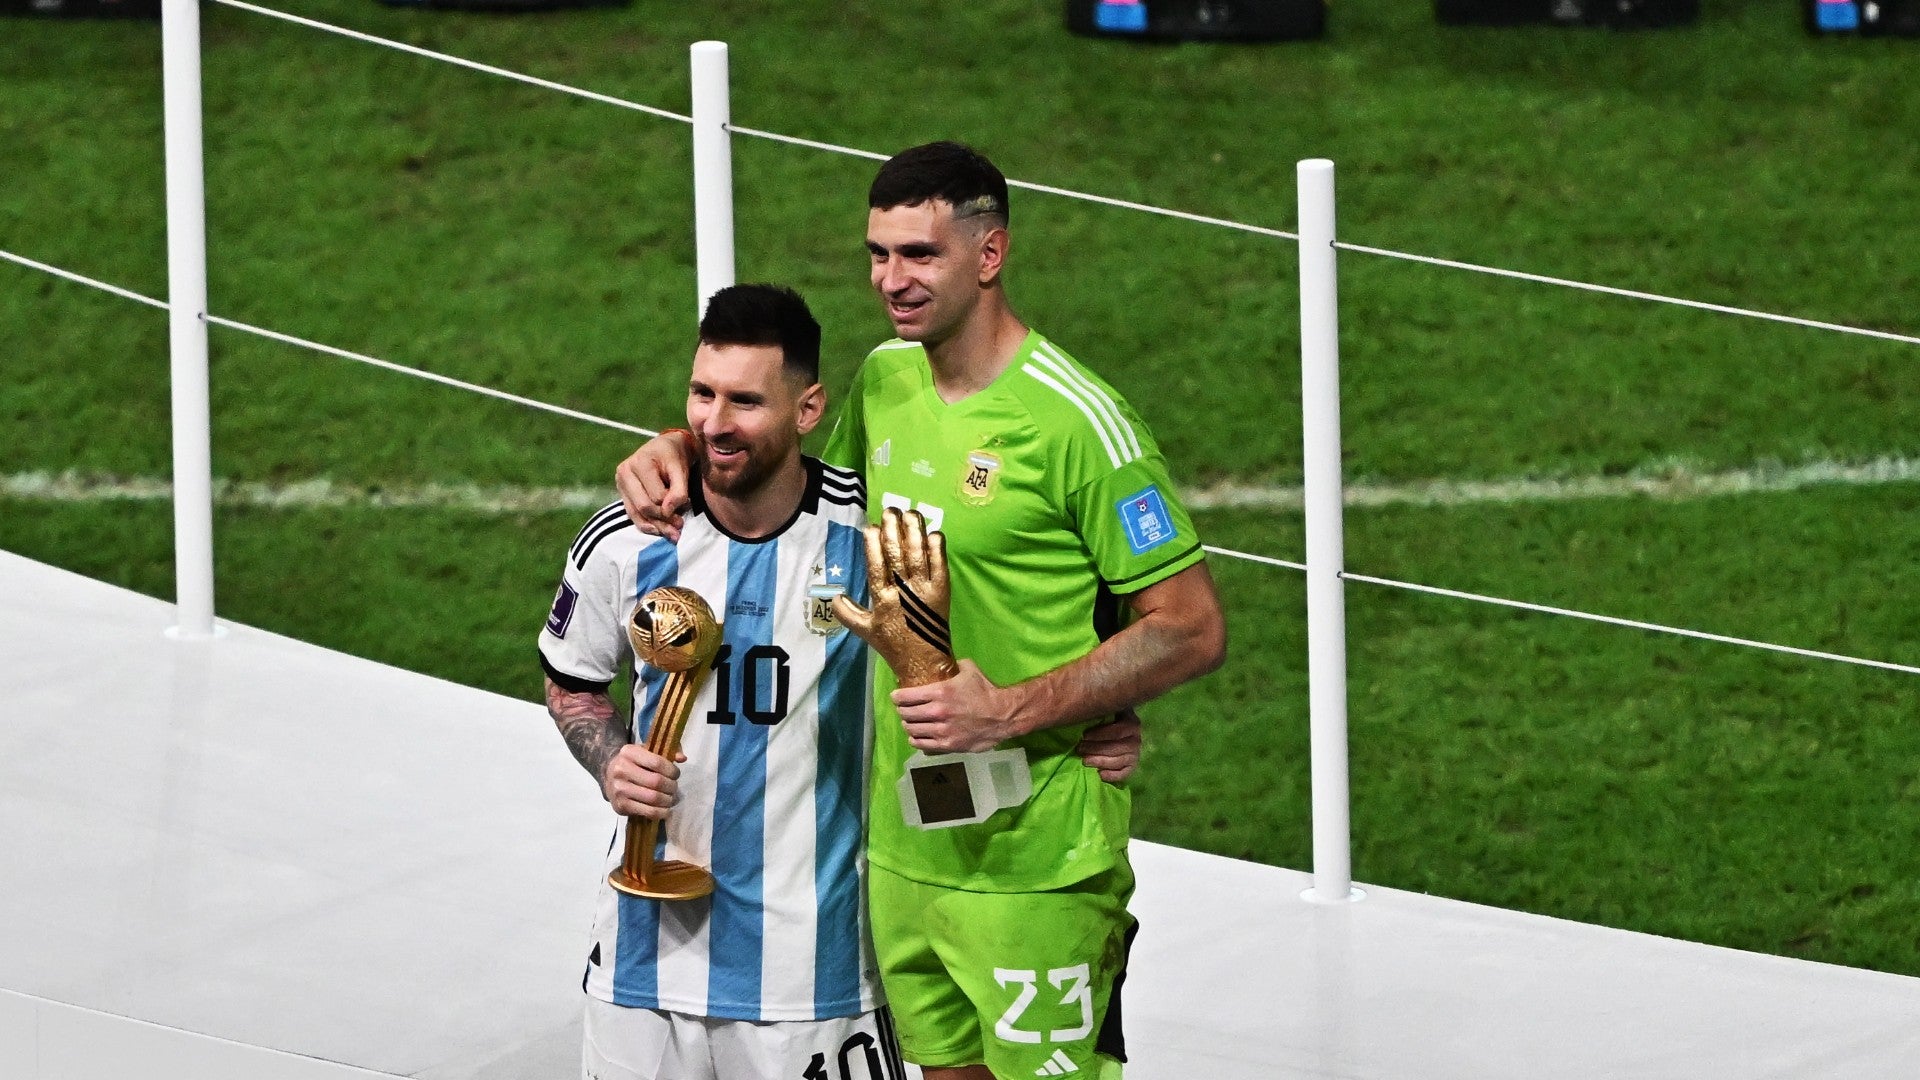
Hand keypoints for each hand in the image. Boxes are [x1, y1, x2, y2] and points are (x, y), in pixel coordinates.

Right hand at [601, 743, 684, 819]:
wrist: (608, 776)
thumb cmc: (634, 762)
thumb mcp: (647, 751)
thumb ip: (667, 752)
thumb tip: (682, 758)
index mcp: (629, 752)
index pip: (657, 762)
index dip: (671, 770)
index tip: (676, 774)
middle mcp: (621, 770)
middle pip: (656, 782)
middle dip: (671, 786)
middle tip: (674, 788)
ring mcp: (619, 789)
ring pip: (653, 798)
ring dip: (668, 800)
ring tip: (671, 799)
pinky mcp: (620, 806)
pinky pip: (647, 811)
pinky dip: (661, 813)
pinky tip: (666, 810)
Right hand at [616, 431, 695, 541]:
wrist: (665, 447)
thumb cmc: (675, 456)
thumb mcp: (681, 469)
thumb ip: (678, 490)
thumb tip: (669, 511)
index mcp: (640, 463)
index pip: (656, 496)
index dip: (673, 506)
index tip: (688, 506)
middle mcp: (625, 472)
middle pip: (643, 506)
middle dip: (663, 520)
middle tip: (680, 527)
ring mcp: (621, 483)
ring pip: (636, 513)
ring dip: (655, 526)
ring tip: (672, 534)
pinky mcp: (622, 492)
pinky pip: (631, 513)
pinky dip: (646, 524)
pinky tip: (658, 530)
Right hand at [832, 508, 959, 688]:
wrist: (924, 661)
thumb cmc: (893, 644)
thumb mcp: (865, 630)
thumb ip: (847, 613)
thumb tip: (832, 595)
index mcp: (883, 599)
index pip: (877, 566)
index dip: (873, 545)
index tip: (870, 526)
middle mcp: (904, 592)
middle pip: (898, 555)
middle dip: (894, 530)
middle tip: (891, 510)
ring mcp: (925, 590)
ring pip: (919, 555)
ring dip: (915, 532)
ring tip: (911, 512)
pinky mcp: (942, 590)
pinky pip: (940, 565)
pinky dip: (937, 548)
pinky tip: (933, 533)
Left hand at [892, 658, 1017, 753]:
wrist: (1003, 715)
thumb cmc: (986, 690)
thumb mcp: (970, 670)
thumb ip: (954, 665)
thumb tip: (946, 661)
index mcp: (939, 692)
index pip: (906, 696)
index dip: (897, 697)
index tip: (896, 696)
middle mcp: (937, 712)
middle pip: (906, 714)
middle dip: (902, 711)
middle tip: (904, 709)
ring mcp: (941, 730)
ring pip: (912, 730)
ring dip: (908, 725)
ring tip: (910, 722)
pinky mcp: (947, 744)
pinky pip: (922, 744)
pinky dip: (915, 740)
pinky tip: (916, 736)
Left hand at [1074, 709, 1141, 783]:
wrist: (1122, 733)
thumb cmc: (1110, 721)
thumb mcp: (1109, 712)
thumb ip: (1101, 712)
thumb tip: (1083, 714)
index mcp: (1132, 723)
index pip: (1116, 732)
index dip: (1099, 735)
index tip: (1084, 736)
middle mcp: (1136, 740)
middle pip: (1115, 748)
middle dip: (1095, 749)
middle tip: (1079, 749)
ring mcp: (1135, 755)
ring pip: (1117, 761)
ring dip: (1100, 762)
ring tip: (1085, 761)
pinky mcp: (1132, 767)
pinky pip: (1123, 774)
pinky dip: (1112, 776)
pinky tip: (1100, 774)